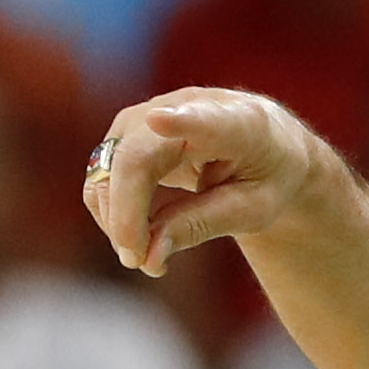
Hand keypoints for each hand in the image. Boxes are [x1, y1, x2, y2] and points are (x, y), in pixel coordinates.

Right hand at [83, 88, 327, 278]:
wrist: (264, 147)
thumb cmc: (265, 177)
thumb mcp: (252, 211)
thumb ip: (202, 225)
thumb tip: (148, 256)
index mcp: (237, 122)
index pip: (204, 120)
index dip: (180, 122)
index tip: (158, 120)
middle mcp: (185, 106)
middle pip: (134, 157)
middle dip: (127, 215)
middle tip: (140, 262)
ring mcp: (148, 115)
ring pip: (107, 168)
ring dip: (117, 220)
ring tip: (148, 258)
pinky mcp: (128, 132)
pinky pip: (103, 178)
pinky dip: (115, 214)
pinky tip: (142, 238)